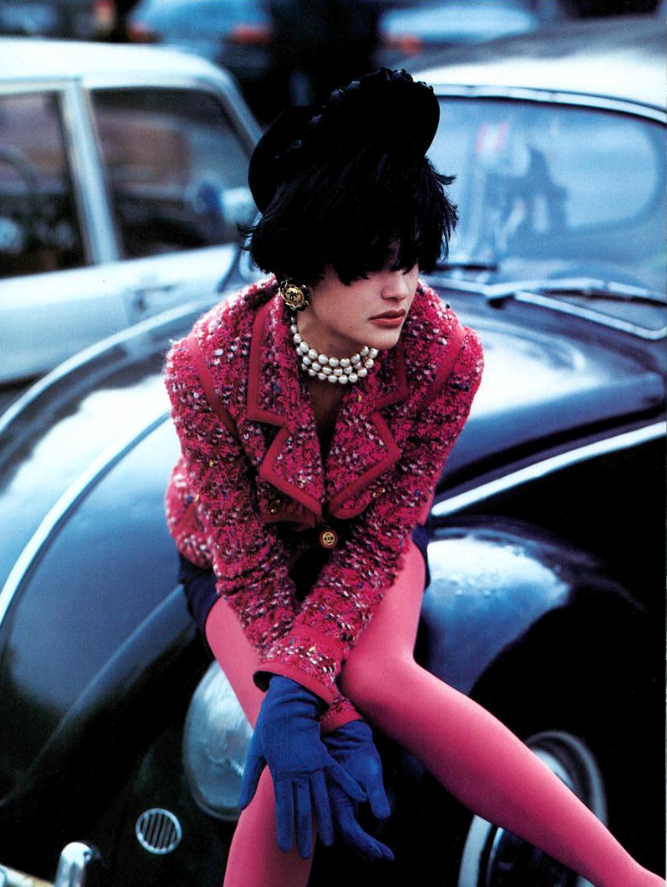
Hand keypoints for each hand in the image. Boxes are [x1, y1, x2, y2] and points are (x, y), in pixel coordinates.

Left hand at [239, 677, 365, 858]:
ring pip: (321, 797)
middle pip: (303, 808)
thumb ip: (249, 780)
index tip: (286, 846)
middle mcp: (299, 772)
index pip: (284, 807)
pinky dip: (348, 786)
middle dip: (304, 832)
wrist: (287, 701)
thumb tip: (241, 806)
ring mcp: (313, 764)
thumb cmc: (269, 727)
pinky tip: (359, 798)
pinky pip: (337, 774)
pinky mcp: (323, 755)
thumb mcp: (255, 753)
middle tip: (305, 854)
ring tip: (330, 840)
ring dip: (325, 820)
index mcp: (281, 772)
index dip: (285, 828)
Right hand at [323, 720, 393, 860]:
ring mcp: (335, 804)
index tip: (382, 852)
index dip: (367, 843)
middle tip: (387, 857)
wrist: (350, 738)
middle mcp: (332, 805)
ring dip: (364, 846)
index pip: (351, 830)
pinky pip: (348, 824)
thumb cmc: (361, 753)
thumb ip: (376, 794)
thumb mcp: (371, 771)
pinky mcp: (341, 801)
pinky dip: (360, 836)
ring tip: (381, 855)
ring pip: (347, 833)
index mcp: (336, 799)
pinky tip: (370, 843)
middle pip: (348, 836)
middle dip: (368, 849)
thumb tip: (383, 816)